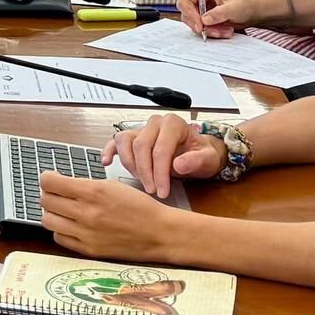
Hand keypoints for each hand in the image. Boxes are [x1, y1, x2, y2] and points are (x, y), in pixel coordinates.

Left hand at [37, 168, 180, 259]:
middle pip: (45, 201)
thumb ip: (85, 185)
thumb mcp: (112, 185)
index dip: (46, 179)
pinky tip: (71, 226)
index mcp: (93, 192)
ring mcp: (86, 234)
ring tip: (62, 210)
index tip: (49, 179)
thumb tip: (61, 184)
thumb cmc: (140, 207)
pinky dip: (61, 231)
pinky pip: (59, 239)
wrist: (159, 233)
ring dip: (51, 213)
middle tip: (56, 194)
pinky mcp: (88, 250)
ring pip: (48, 221)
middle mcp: (86, 213)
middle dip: (48, 195)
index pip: (50, 183)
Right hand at [103, 113, 228, 196]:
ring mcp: (142, 129)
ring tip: (141, 181)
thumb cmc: (202, 154)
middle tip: (152, 190)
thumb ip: (197, 160)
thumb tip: (178, 164)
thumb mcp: (208, 159)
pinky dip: (109, 151)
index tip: (162, 191)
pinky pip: (116, 141)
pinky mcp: (133, 137)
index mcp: (173, 124)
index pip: (160, 149)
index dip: (160, 172)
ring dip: (130, 165)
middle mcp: (155, 123)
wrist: (198, 152)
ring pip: (126, 143)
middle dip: (145, 172)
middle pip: (141, 146)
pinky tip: (107, 161)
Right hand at [179, 0, 279, 38]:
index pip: (185, 1)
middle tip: (214, 32)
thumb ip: (219, 13)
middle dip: (201, 26)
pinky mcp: (205, 21)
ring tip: (226, 30)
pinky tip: (225, 31)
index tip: (200, 26)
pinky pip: (202, 30)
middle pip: (187, 15)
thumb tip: (205, 20)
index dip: (190, 14)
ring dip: (209, 31)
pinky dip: (212, 33)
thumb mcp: (233, 8)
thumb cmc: (245, 4)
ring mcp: (201, 10)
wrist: (254, 12)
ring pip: (194, 25)